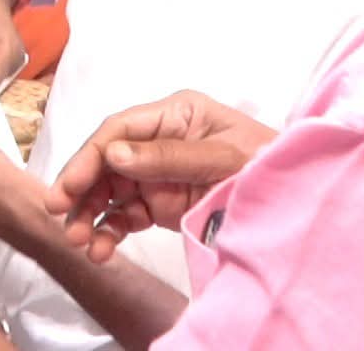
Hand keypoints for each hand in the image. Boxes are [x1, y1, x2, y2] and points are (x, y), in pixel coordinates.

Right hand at [45, 90, 275, 260]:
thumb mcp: (224, 156)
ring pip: (110, 191)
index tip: (69, 187)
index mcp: (176, 114)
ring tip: (82, 243)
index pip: (119, 130)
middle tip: (61, 217)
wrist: (301, 199)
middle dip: (81, 189)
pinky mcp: (161, 203)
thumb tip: (115, 153)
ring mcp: (158, 173)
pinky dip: (110, 231)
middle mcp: (160, 140)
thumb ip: (169, 155)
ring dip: (90, 215)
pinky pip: (126, 216)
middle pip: (107, 160)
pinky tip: (102, 249)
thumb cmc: (269, 164)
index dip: (89, 157)